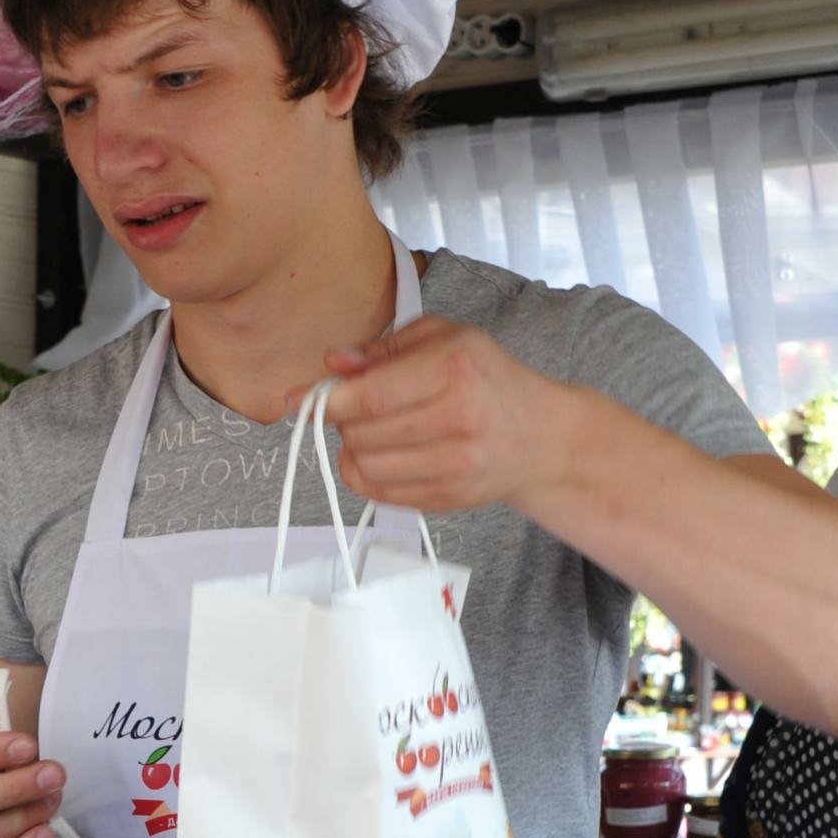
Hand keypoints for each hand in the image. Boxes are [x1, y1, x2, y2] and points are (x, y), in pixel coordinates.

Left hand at [294, 316, 593, 518]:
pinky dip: (367, 474)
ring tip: (374, 429)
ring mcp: (456, 465)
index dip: (325, 401)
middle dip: (344, 420)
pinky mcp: (449, 499)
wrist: (541, 436)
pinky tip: (382, 455)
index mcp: (453, 369)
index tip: (296, 400)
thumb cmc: (486, 378)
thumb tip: (333, 363)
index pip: (370, 395)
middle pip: (361, 433)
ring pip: (365, 466)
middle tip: (357, 407)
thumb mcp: (445, 338)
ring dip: (354, 448)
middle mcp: (458, 419)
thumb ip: (385, 347)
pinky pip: (381, 494)